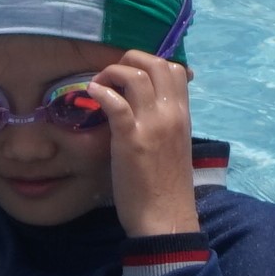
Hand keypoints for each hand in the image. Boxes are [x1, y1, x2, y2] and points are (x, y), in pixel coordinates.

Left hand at [92, 49, 198, 238]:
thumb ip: (165, 123)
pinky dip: (101, 92)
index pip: (176, 70)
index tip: (130, 76)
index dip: (150, 63)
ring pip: (136, 76)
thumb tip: (147, 108)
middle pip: (158, 63)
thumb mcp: (174, 145)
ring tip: (98, 86)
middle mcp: (171, 114)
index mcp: (183, 114)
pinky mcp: (131, 139)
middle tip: (111, 76)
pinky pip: (117, 104)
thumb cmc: (166, 185)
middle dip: (130, 59)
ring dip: (112, 73)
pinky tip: (91, 94)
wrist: (165, 216)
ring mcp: (153, 125)